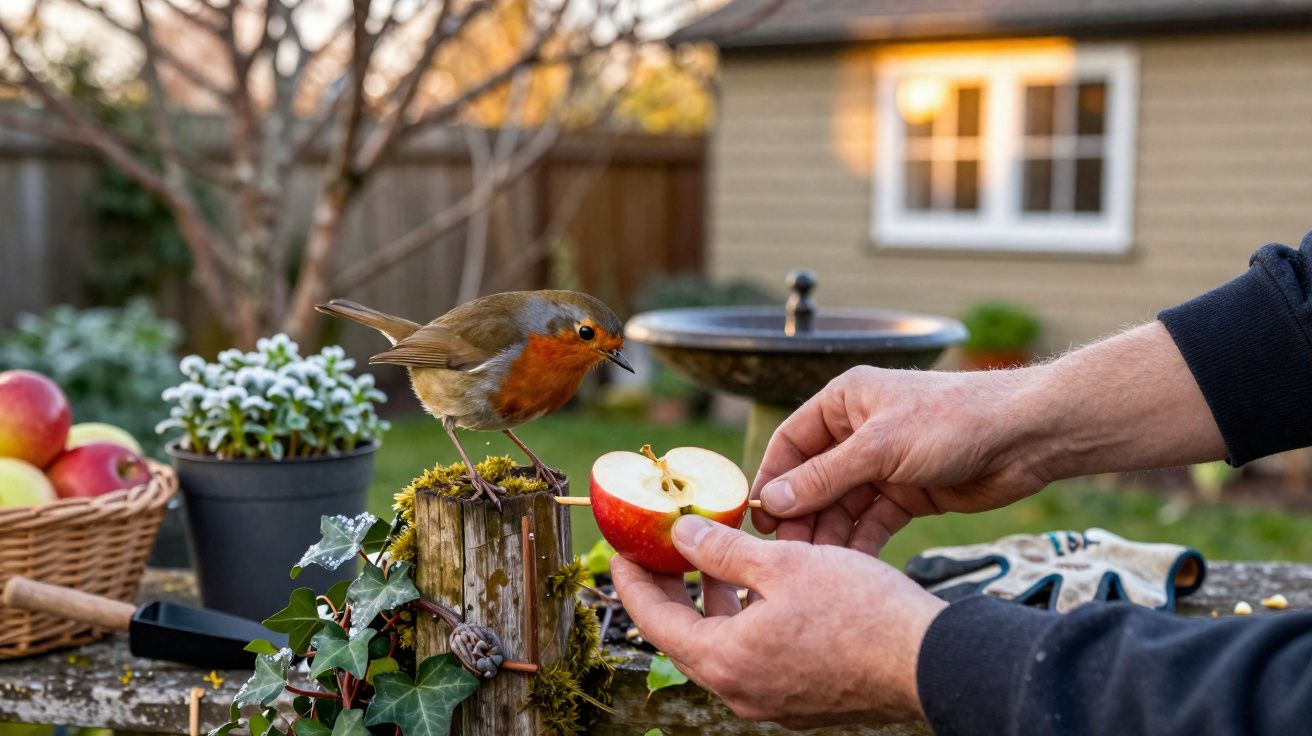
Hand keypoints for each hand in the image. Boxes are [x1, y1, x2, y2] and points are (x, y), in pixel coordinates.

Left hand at [610, 515, 946, 728]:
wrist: (929, 662)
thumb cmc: (861, 611)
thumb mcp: (783, 564)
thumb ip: (723, 550)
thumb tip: (680, 534)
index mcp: (726, 660)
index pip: (653, 619)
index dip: (632, 579)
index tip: (622, 548)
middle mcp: (740, 691)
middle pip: (682, 637)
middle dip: (668, 590)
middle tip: (660, 551)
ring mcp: (770, 701)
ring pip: (719, 647)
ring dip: (709, 603)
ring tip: (709, 560)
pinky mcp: (798, 699)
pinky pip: (751, 658)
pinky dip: (741, 622)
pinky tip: (758, 590)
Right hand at [752, 365, 1049, 554]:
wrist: (1026, 437)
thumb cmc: (953, 421)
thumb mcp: (880, 448)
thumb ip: (824, 477)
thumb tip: (771, 500)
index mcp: (844, 401)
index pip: (791, 442)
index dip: (772, 479)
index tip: (756, 518)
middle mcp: (858, 431)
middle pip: (812, 479)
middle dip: (800, 515)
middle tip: (786, 553)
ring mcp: (883, 464)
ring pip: (841, 505)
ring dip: (828, 534)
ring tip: (818, 566)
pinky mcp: (907, 493)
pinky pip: (871, 521)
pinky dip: (860, 542)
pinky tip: (850, 566)